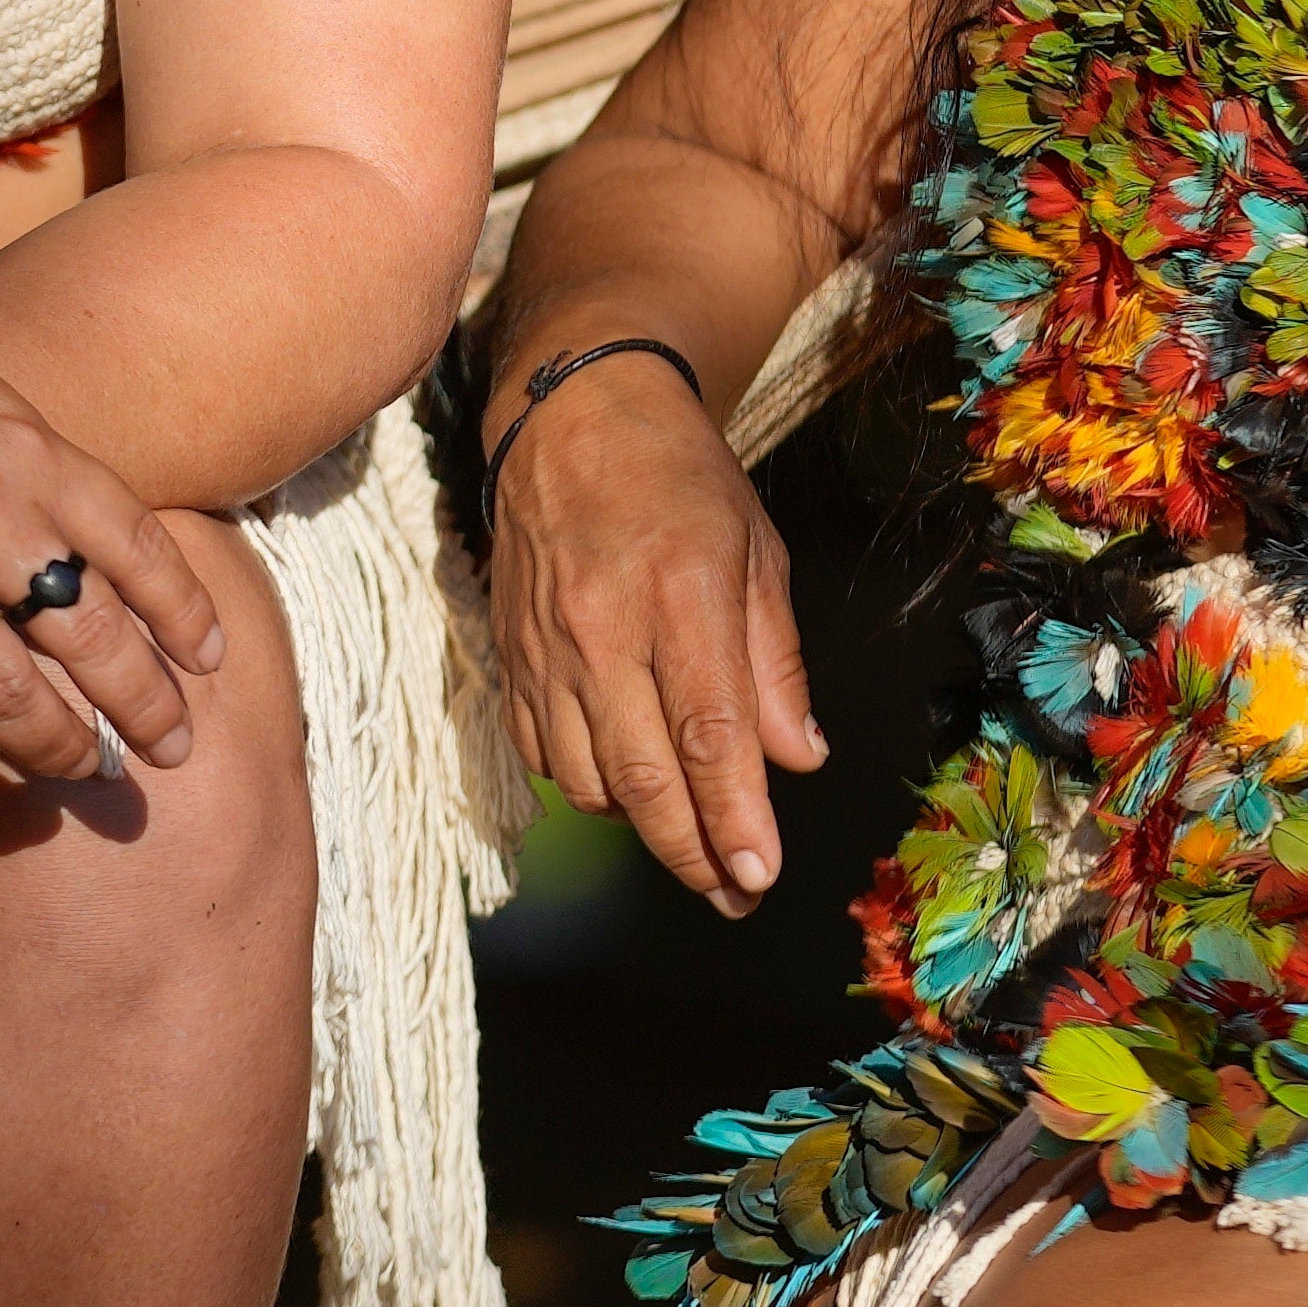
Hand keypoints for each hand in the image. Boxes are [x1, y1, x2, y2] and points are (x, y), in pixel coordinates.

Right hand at [0, 261, 233, 784]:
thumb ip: (32, 465)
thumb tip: (88, 541)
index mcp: (29, 450)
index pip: (140, 547)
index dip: (184, 614)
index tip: (208, 660)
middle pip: (95, 638)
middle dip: (145, 706)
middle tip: (170, 750)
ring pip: (12, 697)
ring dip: (56, 746)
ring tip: (83, 768)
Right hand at [483, 329, 817, 909]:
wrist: (572, 413)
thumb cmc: (680, 477)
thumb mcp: (756, 551)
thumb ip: (776, 663)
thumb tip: (797, 760)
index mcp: (680, 591)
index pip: (708, 732)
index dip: (732, 816)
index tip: (757, 874)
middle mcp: (604, 624)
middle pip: (642, 775)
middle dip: (691, 851)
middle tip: (732, 893)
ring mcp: (546, 643)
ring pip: (587, 777)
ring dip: (641, 824)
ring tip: (690, 838)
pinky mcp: (510, 652)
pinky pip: (541, 752)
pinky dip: (586, 784)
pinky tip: (625, 782)